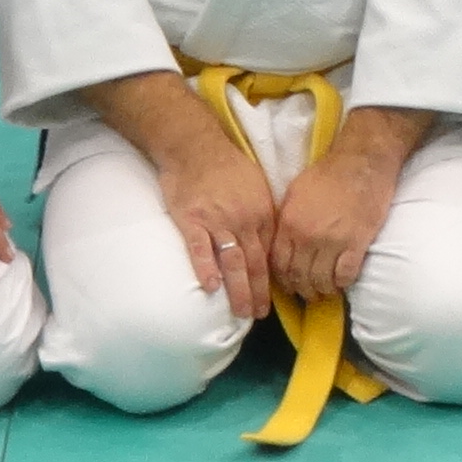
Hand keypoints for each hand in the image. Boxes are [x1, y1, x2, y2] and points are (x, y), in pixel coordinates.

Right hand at [158, 116, 285, 325]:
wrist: (195, 145)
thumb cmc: (227, 164)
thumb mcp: (257, 187)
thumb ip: (262, 215)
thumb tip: (266, 242)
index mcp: (261, 214)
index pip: (269, 254)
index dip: (270, 280)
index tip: (270, 299)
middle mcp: (242, 221)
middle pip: (254, 264)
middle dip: (257, 293)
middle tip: (257, 315)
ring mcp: (216, 222)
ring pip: (232, 262)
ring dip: (238, 290)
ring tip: (240, 312)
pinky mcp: (191, 220)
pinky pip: (200, 249)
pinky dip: (206, 268)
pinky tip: (211, 288)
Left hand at [270, 112, 417, 309]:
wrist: (361, 162)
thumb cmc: (327, 174)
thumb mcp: (295, 193)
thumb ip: (286, 221)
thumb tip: (282, 244)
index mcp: (289, 224)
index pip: (279, 265)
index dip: (284, 280)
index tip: (290, 285)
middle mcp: (307, 237)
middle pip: (299, 277)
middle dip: (303, 289)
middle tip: (309, 293)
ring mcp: (333, 242)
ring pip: (322, 281)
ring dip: (323, 289)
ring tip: (326, 290)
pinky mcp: (357, 243)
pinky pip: (346, 275)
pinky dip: (343, 283)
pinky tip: (343, 281)